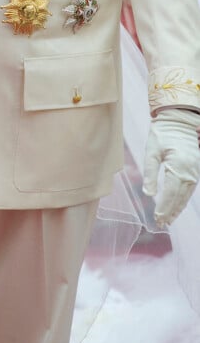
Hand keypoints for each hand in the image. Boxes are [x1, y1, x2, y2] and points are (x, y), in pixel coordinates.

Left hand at [142, 108, 199, 225]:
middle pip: (180, 197)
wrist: (179, 118)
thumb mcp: (151, 151)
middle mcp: (190, 171)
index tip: (157, 219)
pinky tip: (177, 205)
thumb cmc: (162, 133)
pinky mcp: (196, 168)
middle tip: (161, 224)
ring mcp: (195, 170)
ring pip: (187, 194)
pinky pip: (190, 187)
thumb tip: (148, 194)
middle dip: (171, 212)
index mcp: (178, 167)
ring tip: (169, 219)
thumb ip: (150, 173)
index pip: (170, 194)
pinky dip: (183, 198)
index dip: (164, 208)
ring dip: (178, 207)